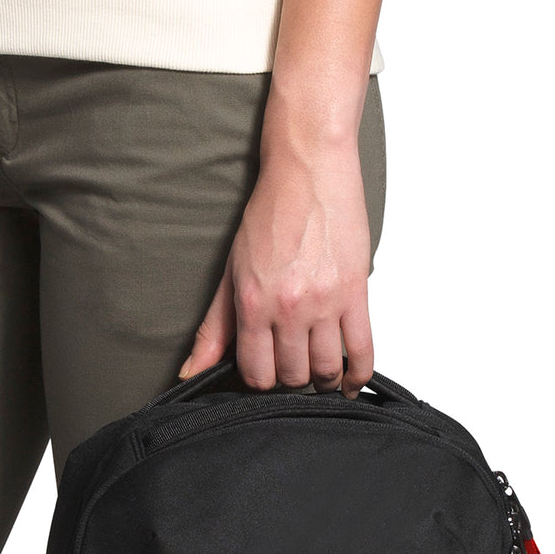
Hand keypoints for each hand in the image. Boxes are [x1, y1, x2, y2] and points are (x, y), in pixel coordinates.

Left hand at [178, 124, 373, 398]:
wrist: (308, 170)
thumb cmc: (271, 214)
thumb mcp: (232, 272)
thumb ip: (214, 328)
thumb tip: (190, 372)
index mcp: (252, 304)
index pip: (256, 373)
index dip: (260, 382)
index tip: (266, 372)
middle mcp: (287, 307)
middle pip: (291, 375)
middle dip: (290, 379)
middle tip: (292, 367)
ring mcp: (324, 302)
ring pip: (325, 369)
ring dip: (322, 379)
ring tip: (319, 372)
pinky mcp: (355, 292)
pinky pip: (363, 350)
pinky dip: (358, 375)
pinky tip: (350, 382)